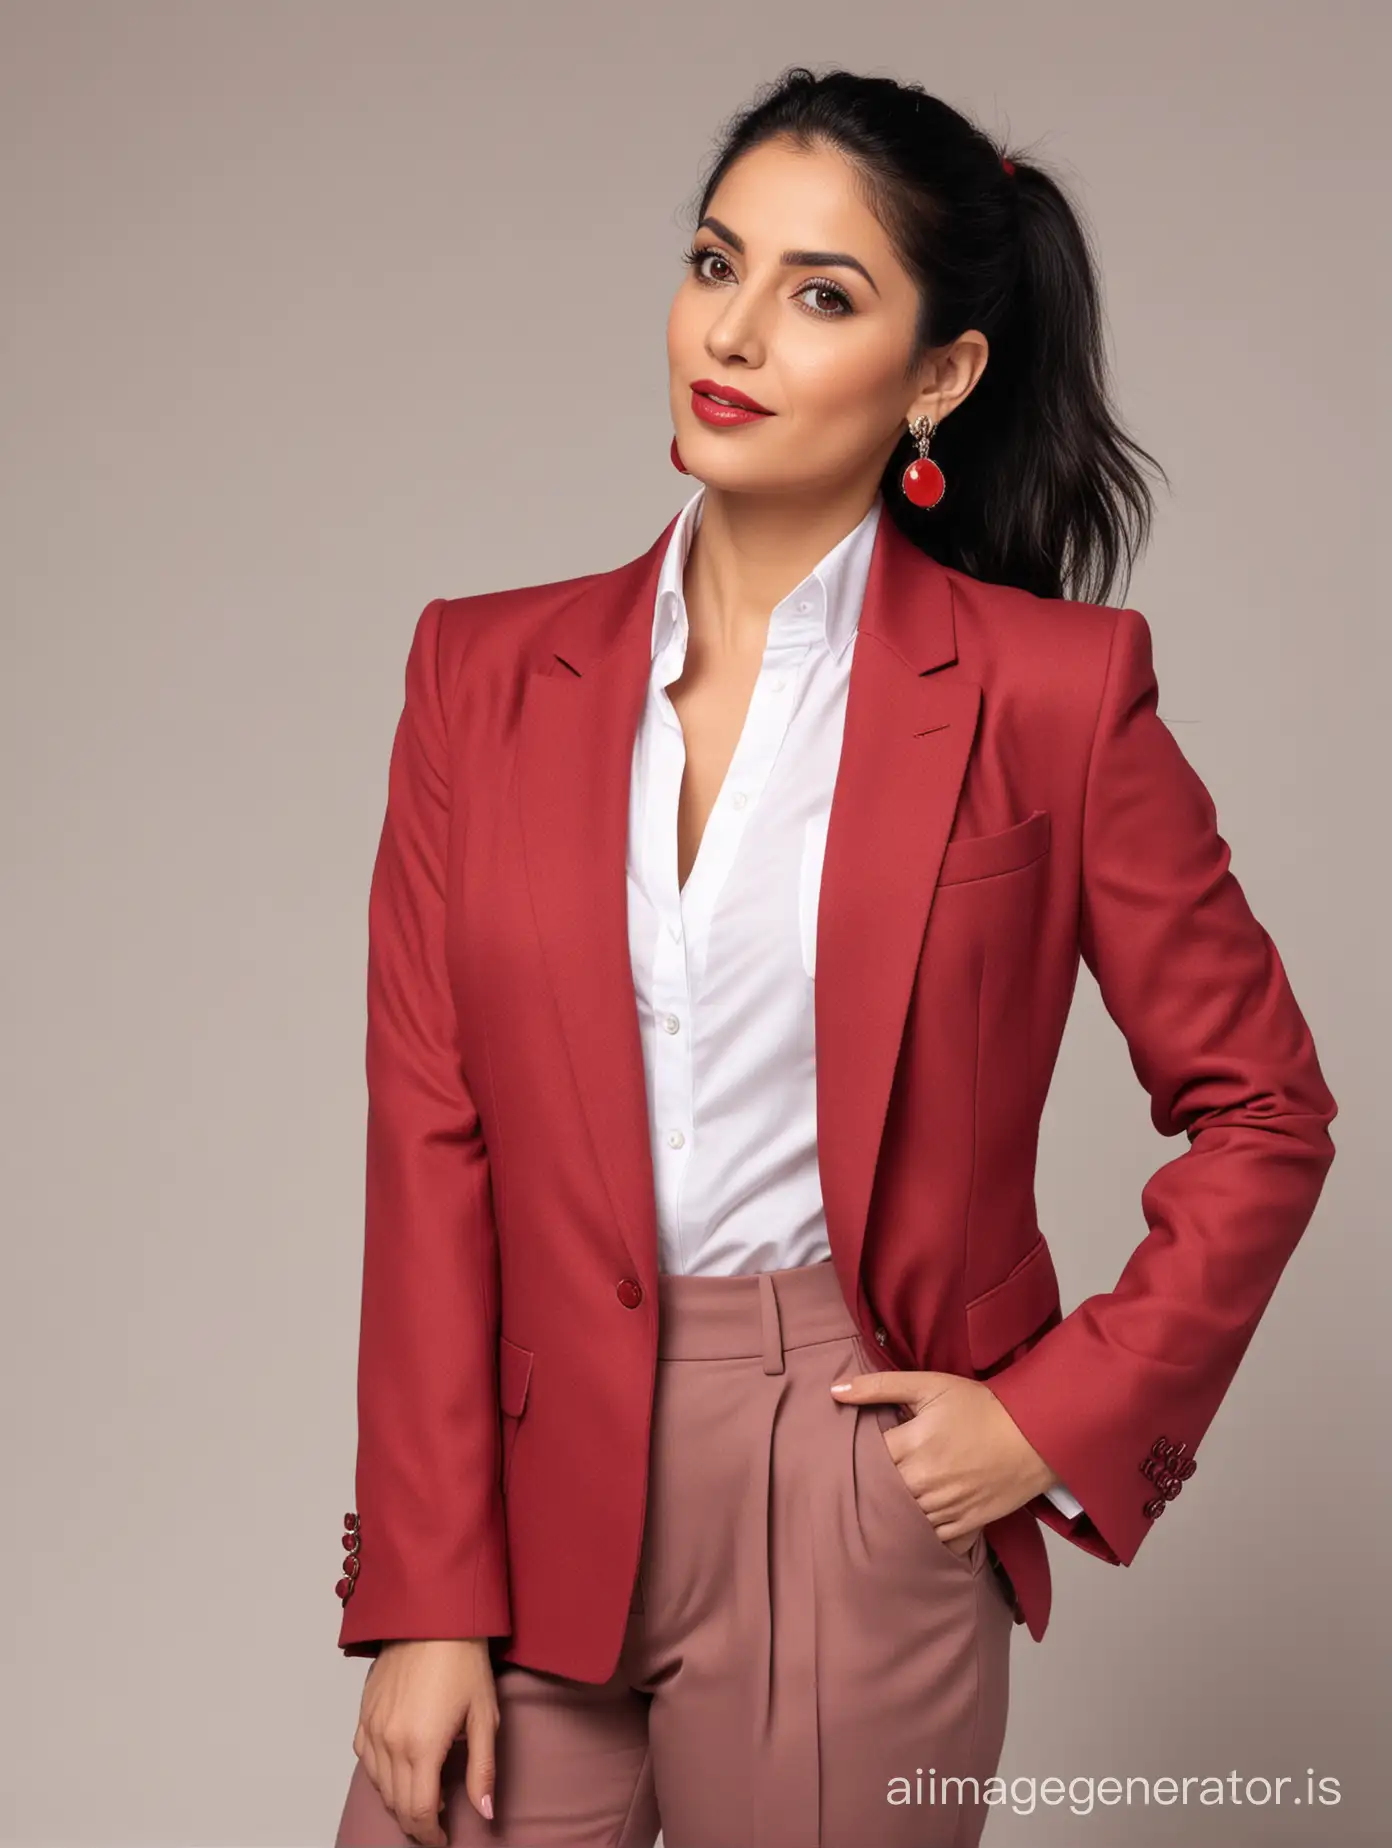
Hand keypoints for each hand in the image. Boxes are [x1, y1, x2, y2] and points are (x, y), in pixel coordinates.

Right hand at [354, 1638, 498, 1844]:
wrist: (433, 1616)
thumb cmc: (463, 1661)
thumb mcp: (484, 1715)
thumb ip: (483, 1769)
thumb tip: (485, 1812)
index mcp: (422, 1746)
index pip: (419, 1811)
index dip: (431, 1834)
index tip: (444, 1838)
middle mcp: (390, 1742)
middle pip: (397, 1803)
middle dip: (416, 1821)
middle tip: (436, 1822)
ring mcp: (373, 1727)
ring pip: (378, 1785)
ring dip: (398, 1799)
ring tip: (422, 1796)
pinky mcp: (364, 1712)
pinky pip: (365, 1758)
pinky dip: (380, 1774)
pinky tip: (398, 1769)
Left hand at [830, 1368, 1057, 1555]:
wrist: (1034, 1435)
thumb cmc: (979, 1406)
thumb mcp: (929, 1385)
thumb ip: (880, 1387)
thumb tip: (835, 1392)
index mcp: (912, 1444)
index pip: (865, 1459)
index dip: (857, 1457)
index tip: (852, 1454)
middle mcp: (924, 1481)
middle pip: (880, 1493)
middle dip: (872, 1487)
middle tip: (866, 1480)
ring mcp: (945, 1507)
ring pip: (902, 1521)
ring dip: (893, 1512)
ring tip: (887, 1501)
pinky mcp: (965, 1524)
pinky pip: (931, 1539)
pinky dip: (921, 1533)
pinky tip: (914, 1523)